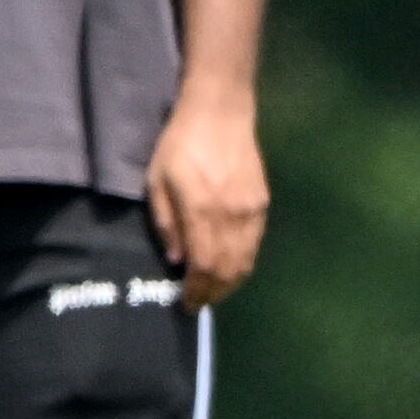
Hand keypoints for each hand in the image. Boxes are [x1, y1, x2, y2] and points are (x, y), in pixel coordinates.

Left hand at [146, 87, 271, 306]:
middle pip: (228, 270)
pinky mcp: (262, 204)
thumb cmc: (180, 144)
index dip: (196, 291)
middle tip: (199, 302)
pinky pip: (255, 245)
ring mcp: (251, 212)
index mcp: (201, 212)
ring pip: (246, 261)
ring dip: (231, 282)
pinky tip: (230, 266)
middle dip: (214, 292)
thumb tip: (177, 259)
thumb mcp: (157, 181)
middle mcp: (231, 217)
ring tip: (214, 290)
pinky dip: (243, 263)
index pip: (203, 266)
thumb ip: (166, 223)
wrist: (221, 114)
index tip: (186, 304)